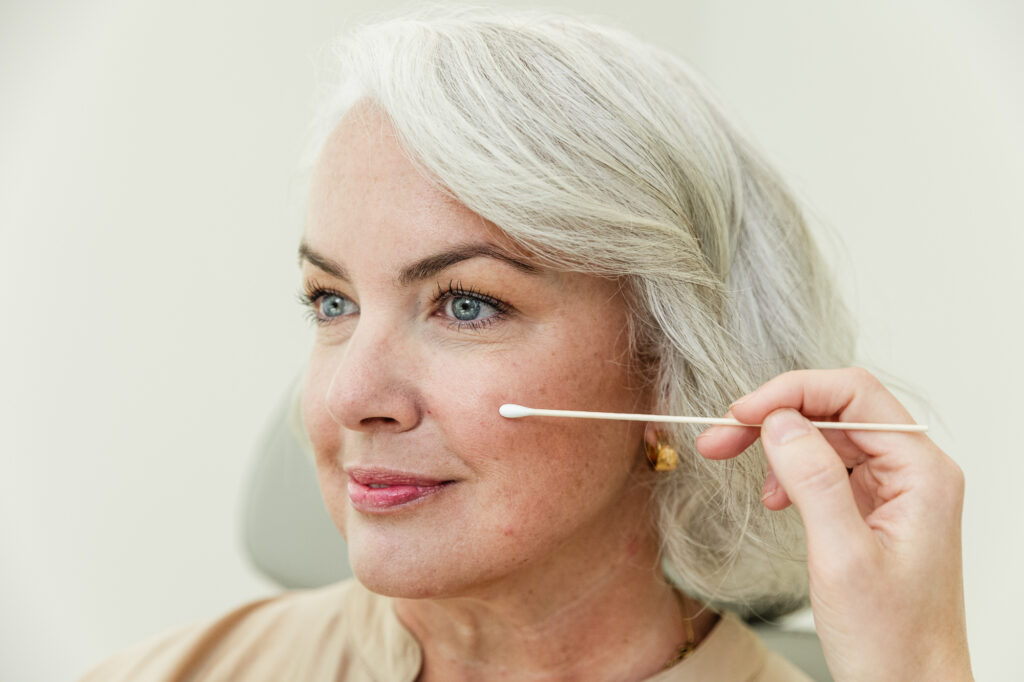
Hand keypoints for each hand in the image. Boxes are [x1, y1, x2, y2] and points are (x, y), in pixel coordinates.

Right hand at [695, 368, 971, 681]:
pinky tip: (773, 497)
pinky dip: (789, 472)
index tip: (740, 413)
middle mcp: (912, 472)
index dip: (791, 393)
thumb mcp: (843, 558)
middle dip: (774, 416)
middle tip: (720, 436)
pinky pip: (826, 467)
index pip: (854, 395)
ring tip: (733, 462)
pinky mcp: (873, 509)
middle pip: (836, 411)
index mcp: (921, 472)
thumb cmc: (892, 640)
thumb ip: (814, 481)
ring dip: (777, 445)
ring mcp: (893, 490)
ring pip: (826, 436)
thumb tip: (780, 422)